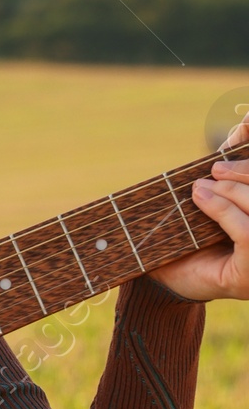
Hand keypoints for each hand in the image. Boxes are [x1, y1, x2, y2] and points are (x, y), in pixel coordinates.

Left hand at [151, 112, 248, 302]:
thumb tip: (246, 125)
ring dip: (234, 190)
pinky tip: (202, 199)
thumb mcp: (213, 201)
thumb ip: (230, 172)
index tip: (248, 124)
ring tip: (201, 186)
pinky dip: (225, 211)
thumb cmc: (192, 240)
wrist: (167, 285)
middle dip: (246, 172)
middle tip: (214, 168)